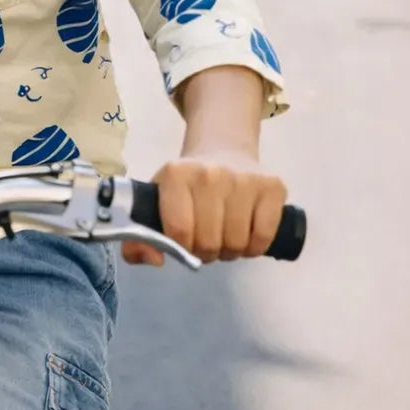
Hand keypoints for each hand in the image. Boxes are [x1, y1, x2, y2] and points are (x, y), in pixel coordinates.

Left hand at [122, 150, 287, 266]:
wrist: (225, 150)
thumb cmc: (187, 186)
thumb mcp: (156, 202)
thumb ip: (137, 239)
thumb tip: (156, 259)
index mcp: (176, 174)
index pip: (179, 232)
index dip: (181, 247)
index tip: (184, 241)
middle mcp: (211, 173)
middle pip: (209, 242)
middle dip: (206, 251)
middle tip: (206, 240)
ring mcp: (244, 179)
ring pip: (237, 243)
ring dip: (230, 250)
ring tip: (224, 236)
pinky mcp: (272, 187)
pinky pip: (263, 237)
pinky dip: (254, 247)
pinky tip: (246, 234)